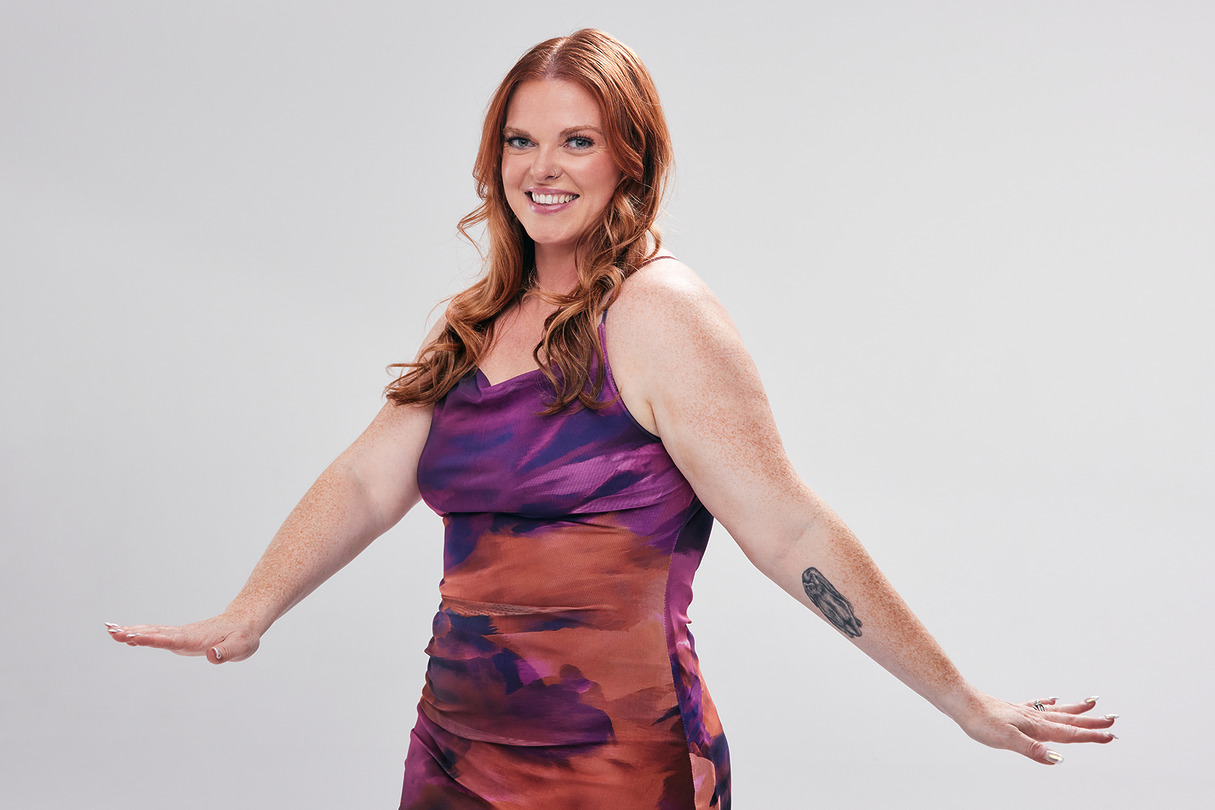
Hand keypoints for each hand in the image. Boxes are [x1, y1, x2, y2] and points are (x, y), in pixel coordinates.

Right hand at [105, 615, 260, 664]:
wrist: (244, 623)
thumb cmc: (244, 636)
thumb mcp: (242, 647)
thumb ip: (227, 652)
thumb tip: (212, 656)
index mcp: (196, 638)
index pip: (171, 639)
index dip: (153, 639)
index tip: (133, 638)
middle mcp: (184, 634)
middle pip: (156, 632)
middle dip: (134, 633)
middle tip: (112, 632)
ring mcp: (180, 634)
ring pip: (153, 631)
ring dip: (132, 631)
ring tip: (110, 630)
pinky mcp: (180, 637)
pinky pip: (156, 633)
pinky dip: (140, 633)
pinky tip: (125, 635)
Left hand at [955, 693, 1117, 763]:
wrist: (961, 702)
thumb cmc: (981, 721)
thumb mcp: (1006, 740)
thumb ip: (1033, 750)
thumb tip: (1058, 758)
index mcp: (1036, 726)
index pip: (1069, 734)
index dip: (1090, 736)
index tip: (1111, 736)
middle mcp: (1034, 717)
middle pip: (1068, 720)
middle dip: (1092, 722)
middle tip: (1113, 719)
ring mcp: (1024, 712)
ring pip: (1057, 711)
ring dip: (1076, 710)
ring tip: (1093, 704)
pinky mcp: (1014, 709)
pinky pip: (1038, 705)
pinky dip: (1050, 703)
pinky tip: (1054, 699)